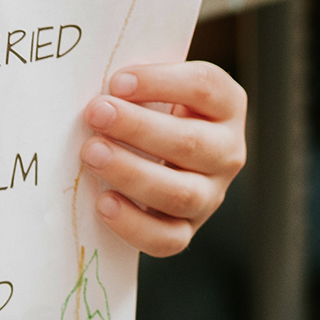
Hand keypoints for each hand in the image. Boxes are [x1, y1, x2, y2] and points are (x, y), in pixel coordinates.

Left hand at [80, 61, 245, 255]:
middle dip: (138, 128)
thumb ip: (136, 82)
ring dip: (132, 173)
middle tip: (97, 113)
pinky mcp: (187, 229)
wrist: (154, 154)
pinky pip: (167, 239)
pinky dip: (134, 223)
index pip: (204, 87)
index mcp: (226, 105)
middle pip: (191, 142)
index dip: (161, 82)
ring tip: (92, 153)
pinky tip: (104, 202)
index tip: (117, 81)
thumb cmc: (149, 110)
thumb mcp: (153, 88)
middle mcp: (227, 152)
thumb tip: (100, 85)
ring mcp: (210, 195)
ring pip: (180, 193)